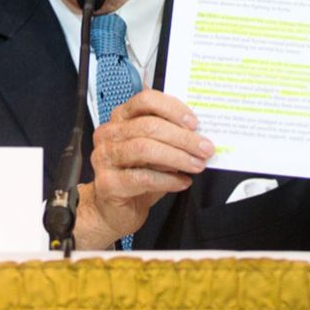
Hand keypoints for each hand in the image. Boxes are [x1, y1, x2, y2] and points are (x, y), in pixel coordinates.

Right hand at [74, 89, 212, 248]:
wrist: (115, 209)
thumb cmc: (136, 174)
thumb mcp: (155, 150)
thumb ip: (169, 137)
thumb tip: (198, 134)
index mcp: (121, 118)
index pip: (145, 100)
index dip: (172, 109)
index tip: (194, 123)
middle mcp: (109, 134)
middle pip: (148, 126)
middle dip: (182, 138)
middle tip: (204, 148)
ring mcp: (104, 157)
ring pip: (145, 149)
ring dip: (177, 157)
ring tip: (196, 165)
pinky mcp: (107, 183)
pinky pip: (143, 177)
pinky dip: (168, 180)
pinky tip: (182, 182)